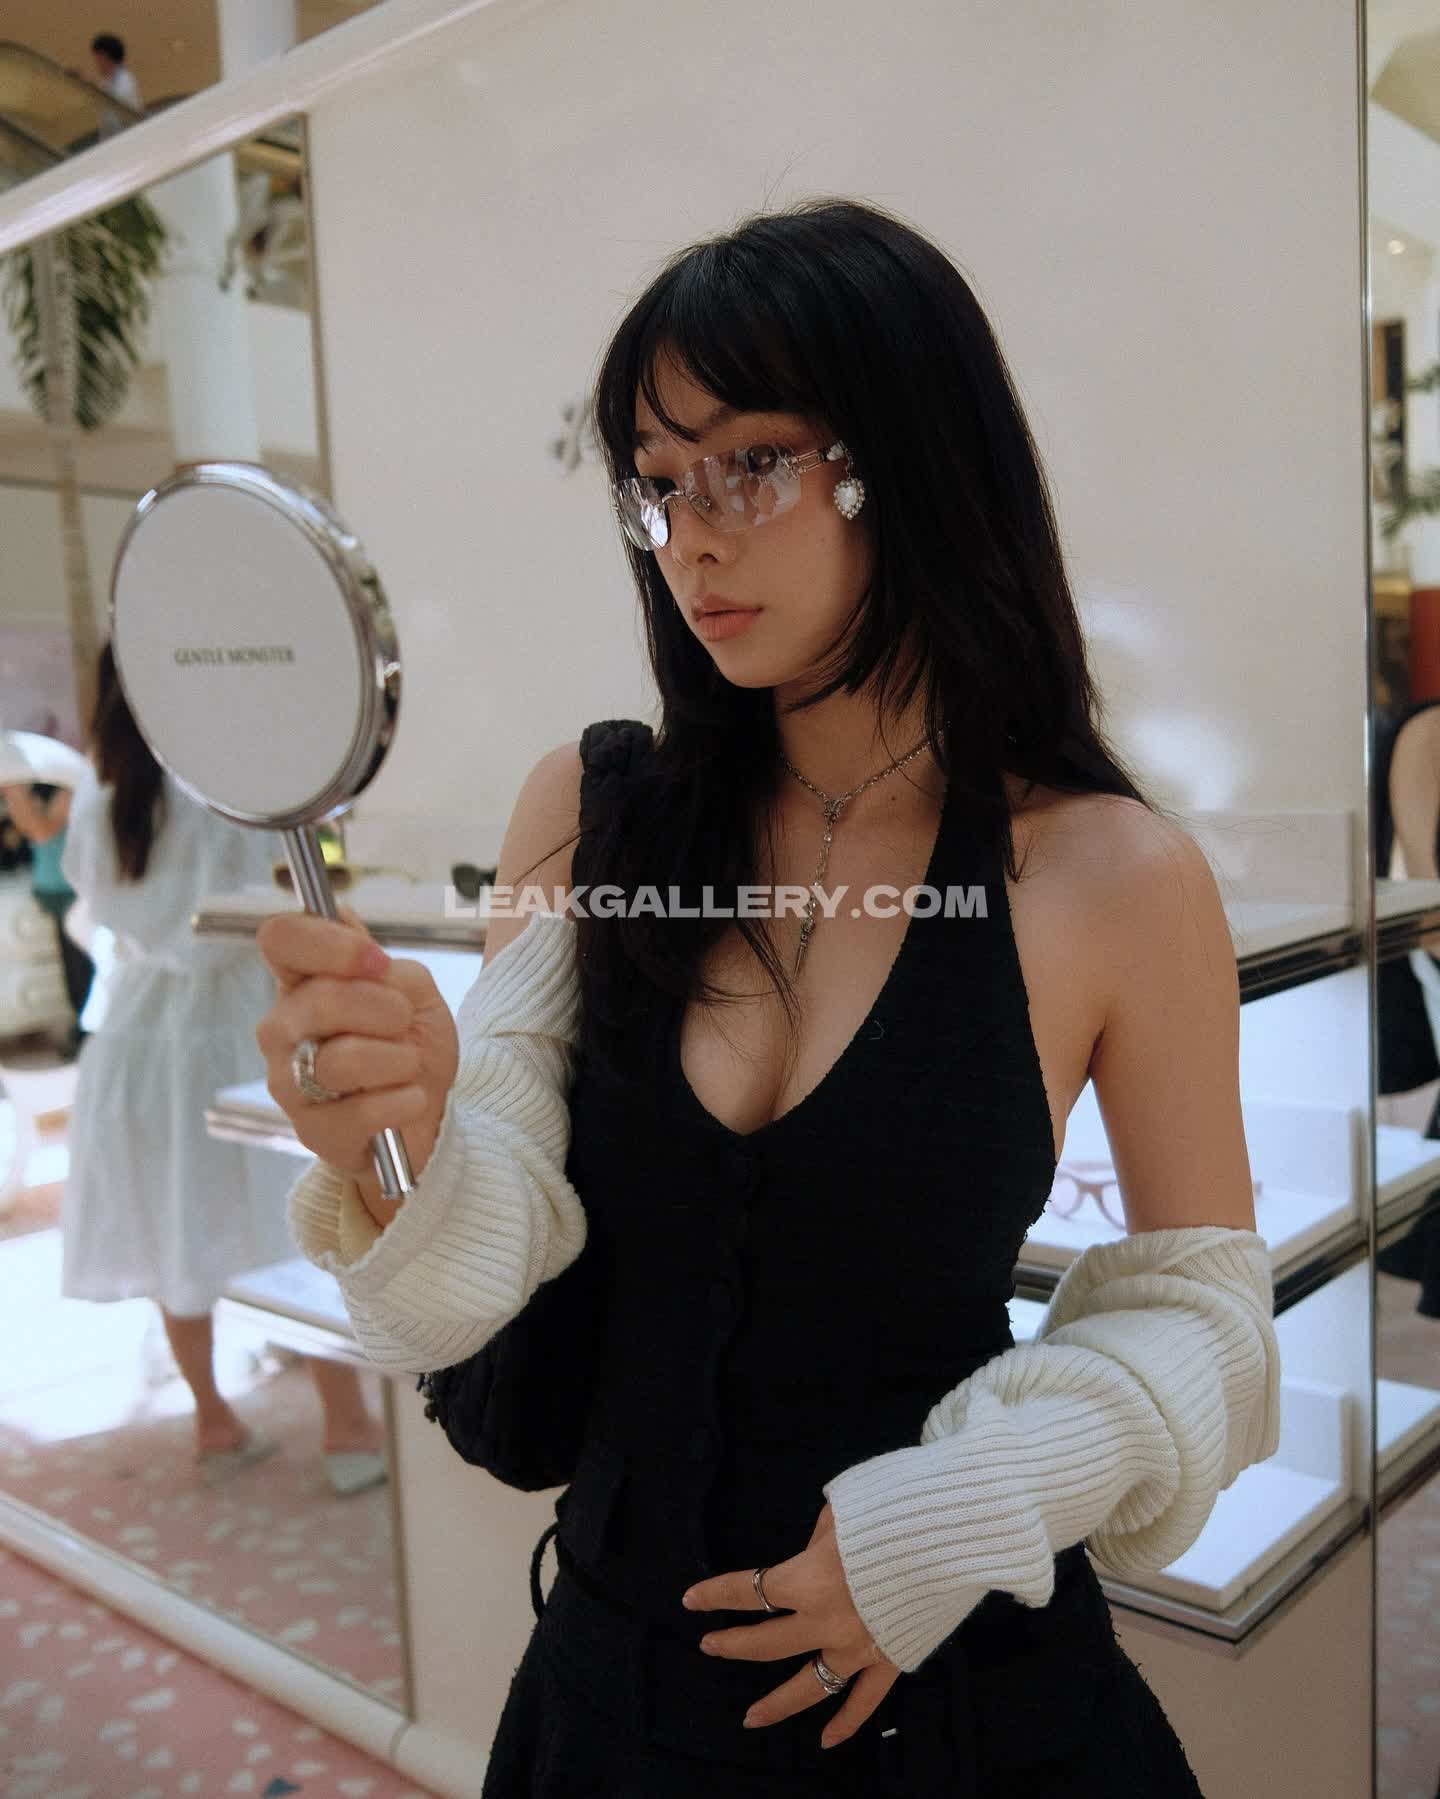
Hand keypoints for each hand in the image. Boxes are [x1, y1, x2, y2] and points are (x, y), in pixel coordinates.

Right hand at [255, 905, 458, 1183]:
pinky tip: (409, 1098)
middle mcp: (282, 1029)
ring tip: (408, 1066)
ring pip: (340, 1060)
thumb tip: (358, 943)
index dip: (329, 944)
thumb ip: (386, 968)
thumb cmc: (409, 1044)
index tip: (377, 963)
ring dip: (397, 1059)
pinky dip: (402, 1100)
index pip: (281, 939)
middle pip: (318, 1000)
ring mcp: (288, 1082)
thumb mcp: (414, 992)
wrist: (427, 1112)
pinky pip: (361, 1110)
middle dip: (384, 1009)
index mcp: (301, 984)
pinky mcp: (311, 1130)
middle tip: (403, 1023)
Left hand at [679, 1502, 900, 1750]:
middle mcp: (825, 1622)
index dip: (716, 1594)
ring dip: (776, 1703)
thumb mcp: (841, 1511)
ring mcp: (857, 1648)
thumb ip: (816, 1539)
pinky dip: (846, 1723)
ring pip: (808, 1686)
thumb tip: (811, 1555)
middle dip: (732, 1645)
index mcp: (807, 1580)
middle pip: (766, 1644)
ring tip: (750, 1717)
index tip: (691, 1599)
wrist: (950, 1535)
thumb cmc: (891, 1512)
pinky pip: (864, 1702)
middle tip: (709, 1647)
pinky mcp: (890, 1659)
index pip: (749, 1591)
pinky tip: (826, 1739)